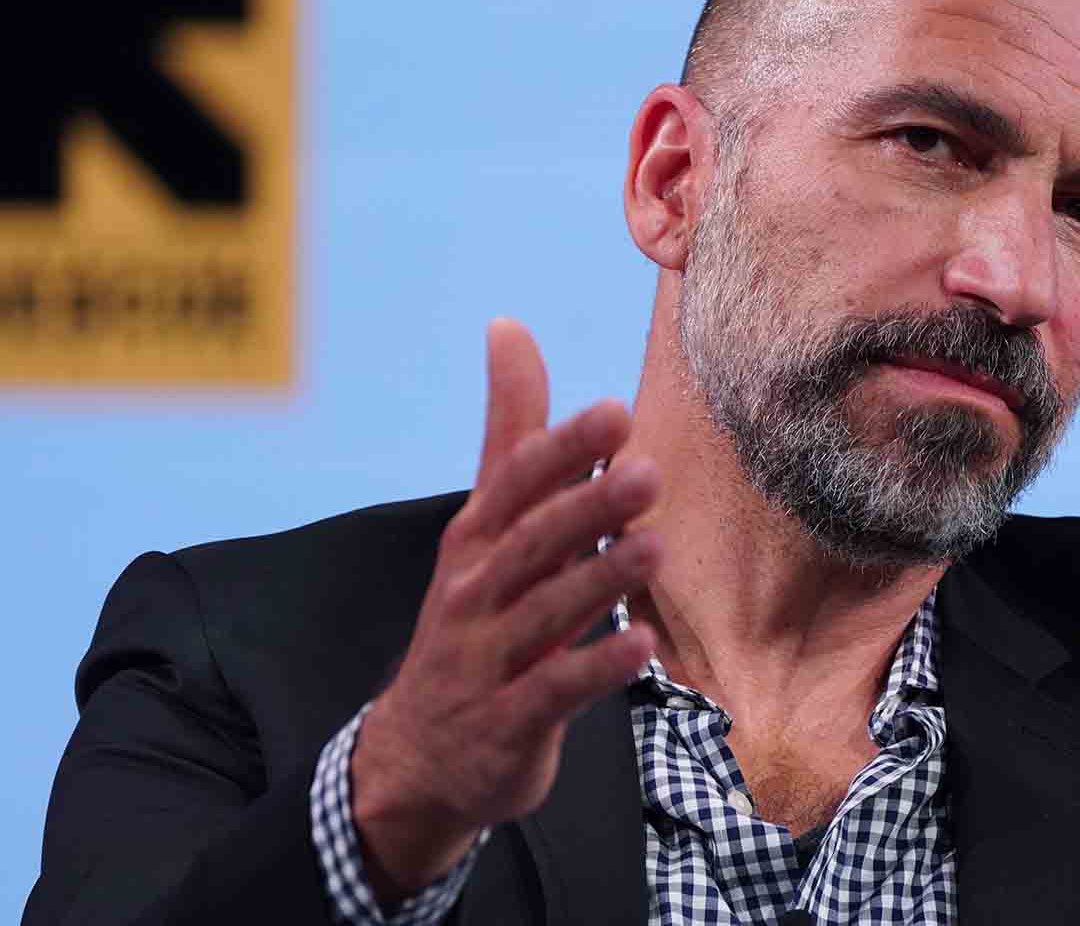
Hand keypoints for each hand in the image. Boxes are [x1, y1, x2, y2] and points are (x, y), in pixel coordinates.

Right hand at [350, 319, 660, 901]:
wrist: (420, 757)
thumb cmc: (474, 619)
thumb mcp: (487, 527)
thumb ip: (511, 434)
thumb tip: (509, 326)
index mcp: (479, 541)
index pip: (516, 483)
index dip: (562, 449)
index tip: (615, 412)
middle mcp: (478, 592)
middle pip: (532, 541)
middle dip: (586, 506)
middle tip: (647, 473)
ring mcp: (489, 659)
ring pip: (545, 613)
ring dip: (599, 579)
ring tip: (655, 547)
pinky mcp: (510, 721)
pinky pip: (554, 692)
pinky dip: (596, 669)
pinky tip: (644, 647)